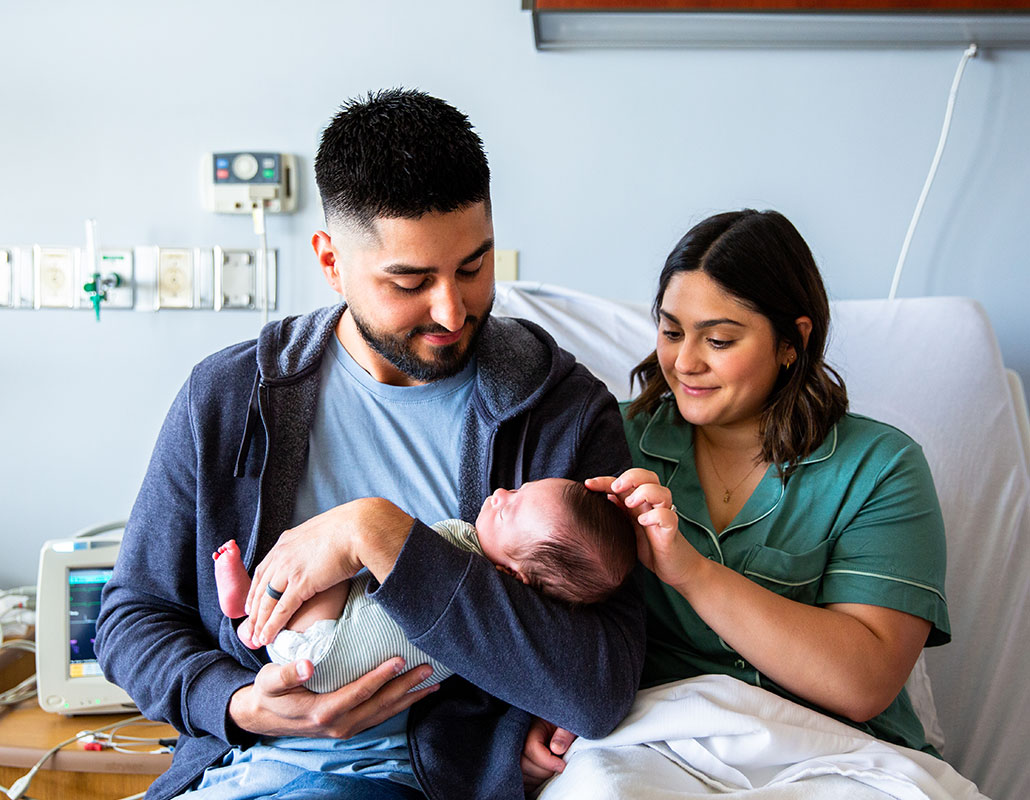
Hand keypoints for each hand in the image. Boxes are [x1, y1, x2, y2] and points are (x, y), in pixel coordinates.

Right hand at [228, 657, 437, 738]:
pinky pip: (379, 716)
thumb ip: (287, 673)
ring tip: (432, 683)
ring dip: (409, 699)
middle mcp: (339, 724)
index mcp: (322, 712)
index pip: (359, 693)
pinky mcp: (349, 727)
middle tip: (428, 669)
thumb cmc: (268, 694)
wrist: (263, 718)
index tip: (399, 660)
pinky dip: (399, 706)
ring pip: (384, 714)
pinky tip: (413, 694)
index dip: (380, 677)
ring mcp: (345, 729)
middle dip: (406, 687)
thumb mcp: (269, 681)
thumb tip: (307, 665)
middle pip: (380, 705)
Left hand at [245, 497, 412, 645]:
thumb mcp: (320, 534)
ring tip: (255, 639)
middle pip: (259, 588)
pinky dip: (271, 626)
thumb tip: (318, 552)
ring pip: (266, 601)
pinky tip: (267, 637)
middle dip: (253, 611)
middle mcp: (282, 555)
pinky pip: (281, 609)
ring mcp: (289, 569)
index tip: (252, 605)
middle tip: (248, 628)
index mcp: (286, 542)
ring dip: (259, 622)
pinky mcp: (301, 583)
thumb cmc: (349, 529)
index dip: (255, 591)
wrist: (358, 528)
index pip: (262, 570)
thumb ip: (312, 546)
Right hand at [521, 717, 576, 790]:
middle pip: (523, 764)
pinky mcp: (520, 766)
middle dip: (544, 771)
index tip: (562, 765)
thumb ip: (565, 733)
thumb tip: (557, 748)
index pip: (531, 747)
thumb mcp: (569, 726)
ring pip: (522, 775)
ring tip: (554, 770)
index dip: (547, 761)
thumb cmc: (567, 727)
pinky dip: (535, 784)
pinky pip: (523, 782)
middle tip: (559, 767)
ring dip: (540, 778)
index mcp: (533, 727)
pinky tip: (546, 776)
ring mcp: (518, 754)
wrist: (563, 732)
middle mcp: (520, 740)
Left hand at [587, 469, 696, 588]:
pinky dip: (656, 516)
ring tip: (629, 504)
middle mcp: (654, 506)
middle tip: (615, 488)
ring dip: (644, 493)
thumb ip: (621, 511)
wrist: (676, 569)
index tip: (587, 483)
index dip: (606, 479)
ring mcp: (665, 517)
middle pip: (649, 476)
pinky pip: (669, 517)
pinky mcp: (672, 532)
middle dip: (631, 477)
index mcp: (642, 503)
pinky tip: (642, 522)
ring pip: (662, 492)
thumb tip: (605, 495)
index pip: (626, 482)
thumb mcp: (630, 527)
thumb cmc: (652, 547)